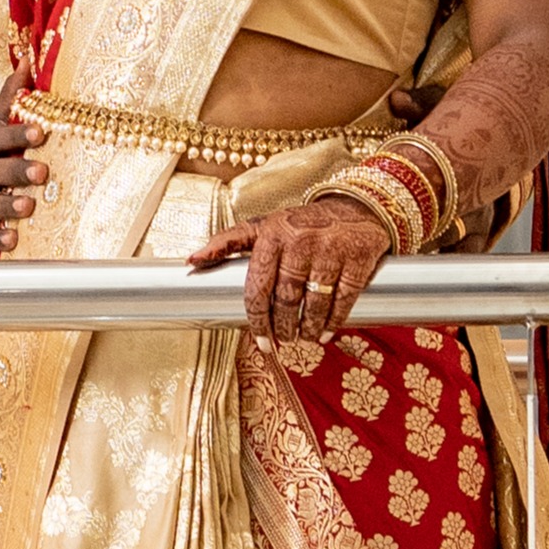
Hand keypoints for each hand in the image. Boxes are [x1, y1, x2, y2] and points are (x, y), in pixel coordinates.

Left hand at [210, 196, 390, 353]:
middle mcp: (300, 242)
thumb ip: (228, 242)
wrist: (354, 207)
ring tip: (304, 337)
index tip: (261, 340)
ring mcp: (330, 251)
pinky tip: (326, 332)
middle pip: (286, 300)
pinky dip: (333, 322)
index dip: (257, 320)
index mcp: (272, 235)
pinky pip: (343, 300)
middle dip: (283, 327)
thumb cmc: (301, 223)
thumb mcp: (263, 226)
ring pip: (314, 304)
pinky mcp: (357, 260)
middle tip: (283, 338)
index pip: (258, 288)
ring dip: (308, 329)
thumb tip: (192, 260)